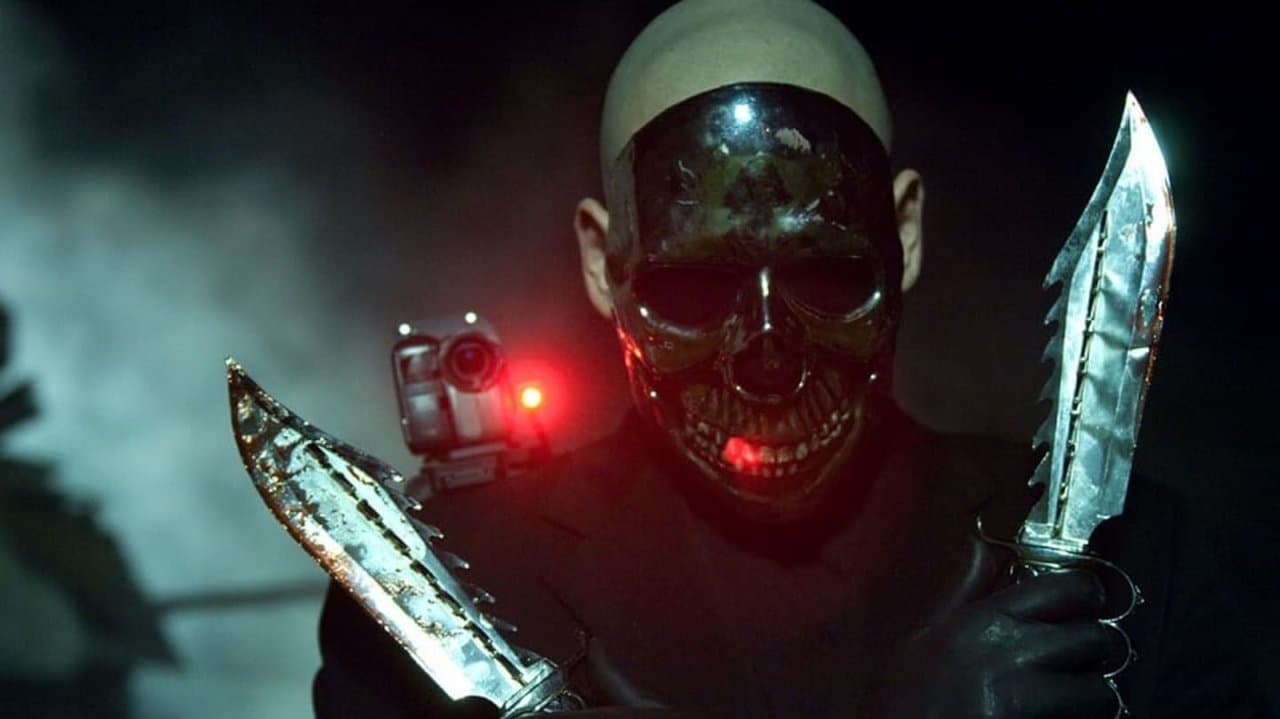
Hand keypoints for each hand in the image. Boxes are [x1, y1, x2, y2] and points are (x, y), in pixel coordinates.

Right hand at [869, 569, 1125, 717]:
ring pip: (1099, 693)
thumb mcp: (928, 643)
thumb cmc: (904, 704)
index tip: (1093, 602)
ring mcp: (1023, 703)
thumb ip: (974, 614)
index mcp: (981, 623)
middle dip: (1096, 652)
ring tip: (1073, 701)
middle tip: (1085, 660)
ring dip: (1093, 698)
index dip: (1089, 595)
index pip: (1064, 589)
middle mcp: (1008, 656)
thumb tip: (1014, 587)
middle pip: (1094, 640)